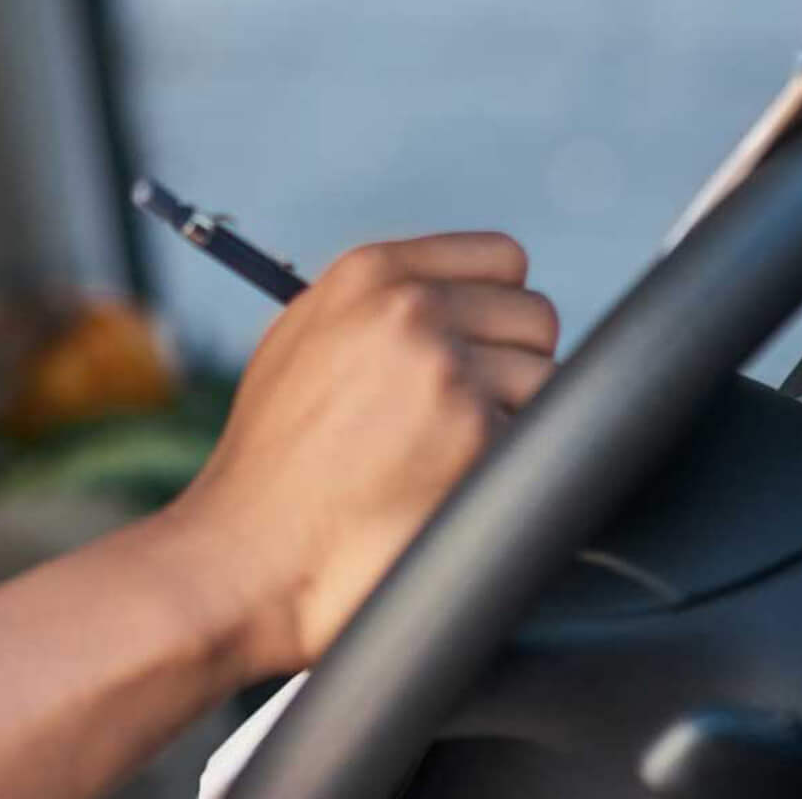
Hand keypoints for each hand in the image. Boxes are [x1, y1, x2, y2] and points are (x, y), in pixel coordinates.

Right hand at [159, 233, 557, 674]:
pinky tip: (451, 483)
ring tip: (448, 452)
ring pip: (548, 378)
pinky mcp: (476, 434)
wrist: (252, 544)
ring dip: (515, 418)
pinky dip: (508, 466)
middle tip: (460, 412)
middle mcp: (411, 308)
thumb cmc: (274, 455)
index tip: (478, 345)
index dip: (498, 307)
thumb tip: (459, 297)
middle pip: (536, 317)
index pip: (501, 257)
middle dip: (511, 364)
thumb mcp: (307, 339)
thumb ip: (381, 304)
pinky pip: (540, 440)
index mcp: (370, 273)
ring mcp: (446, 369)